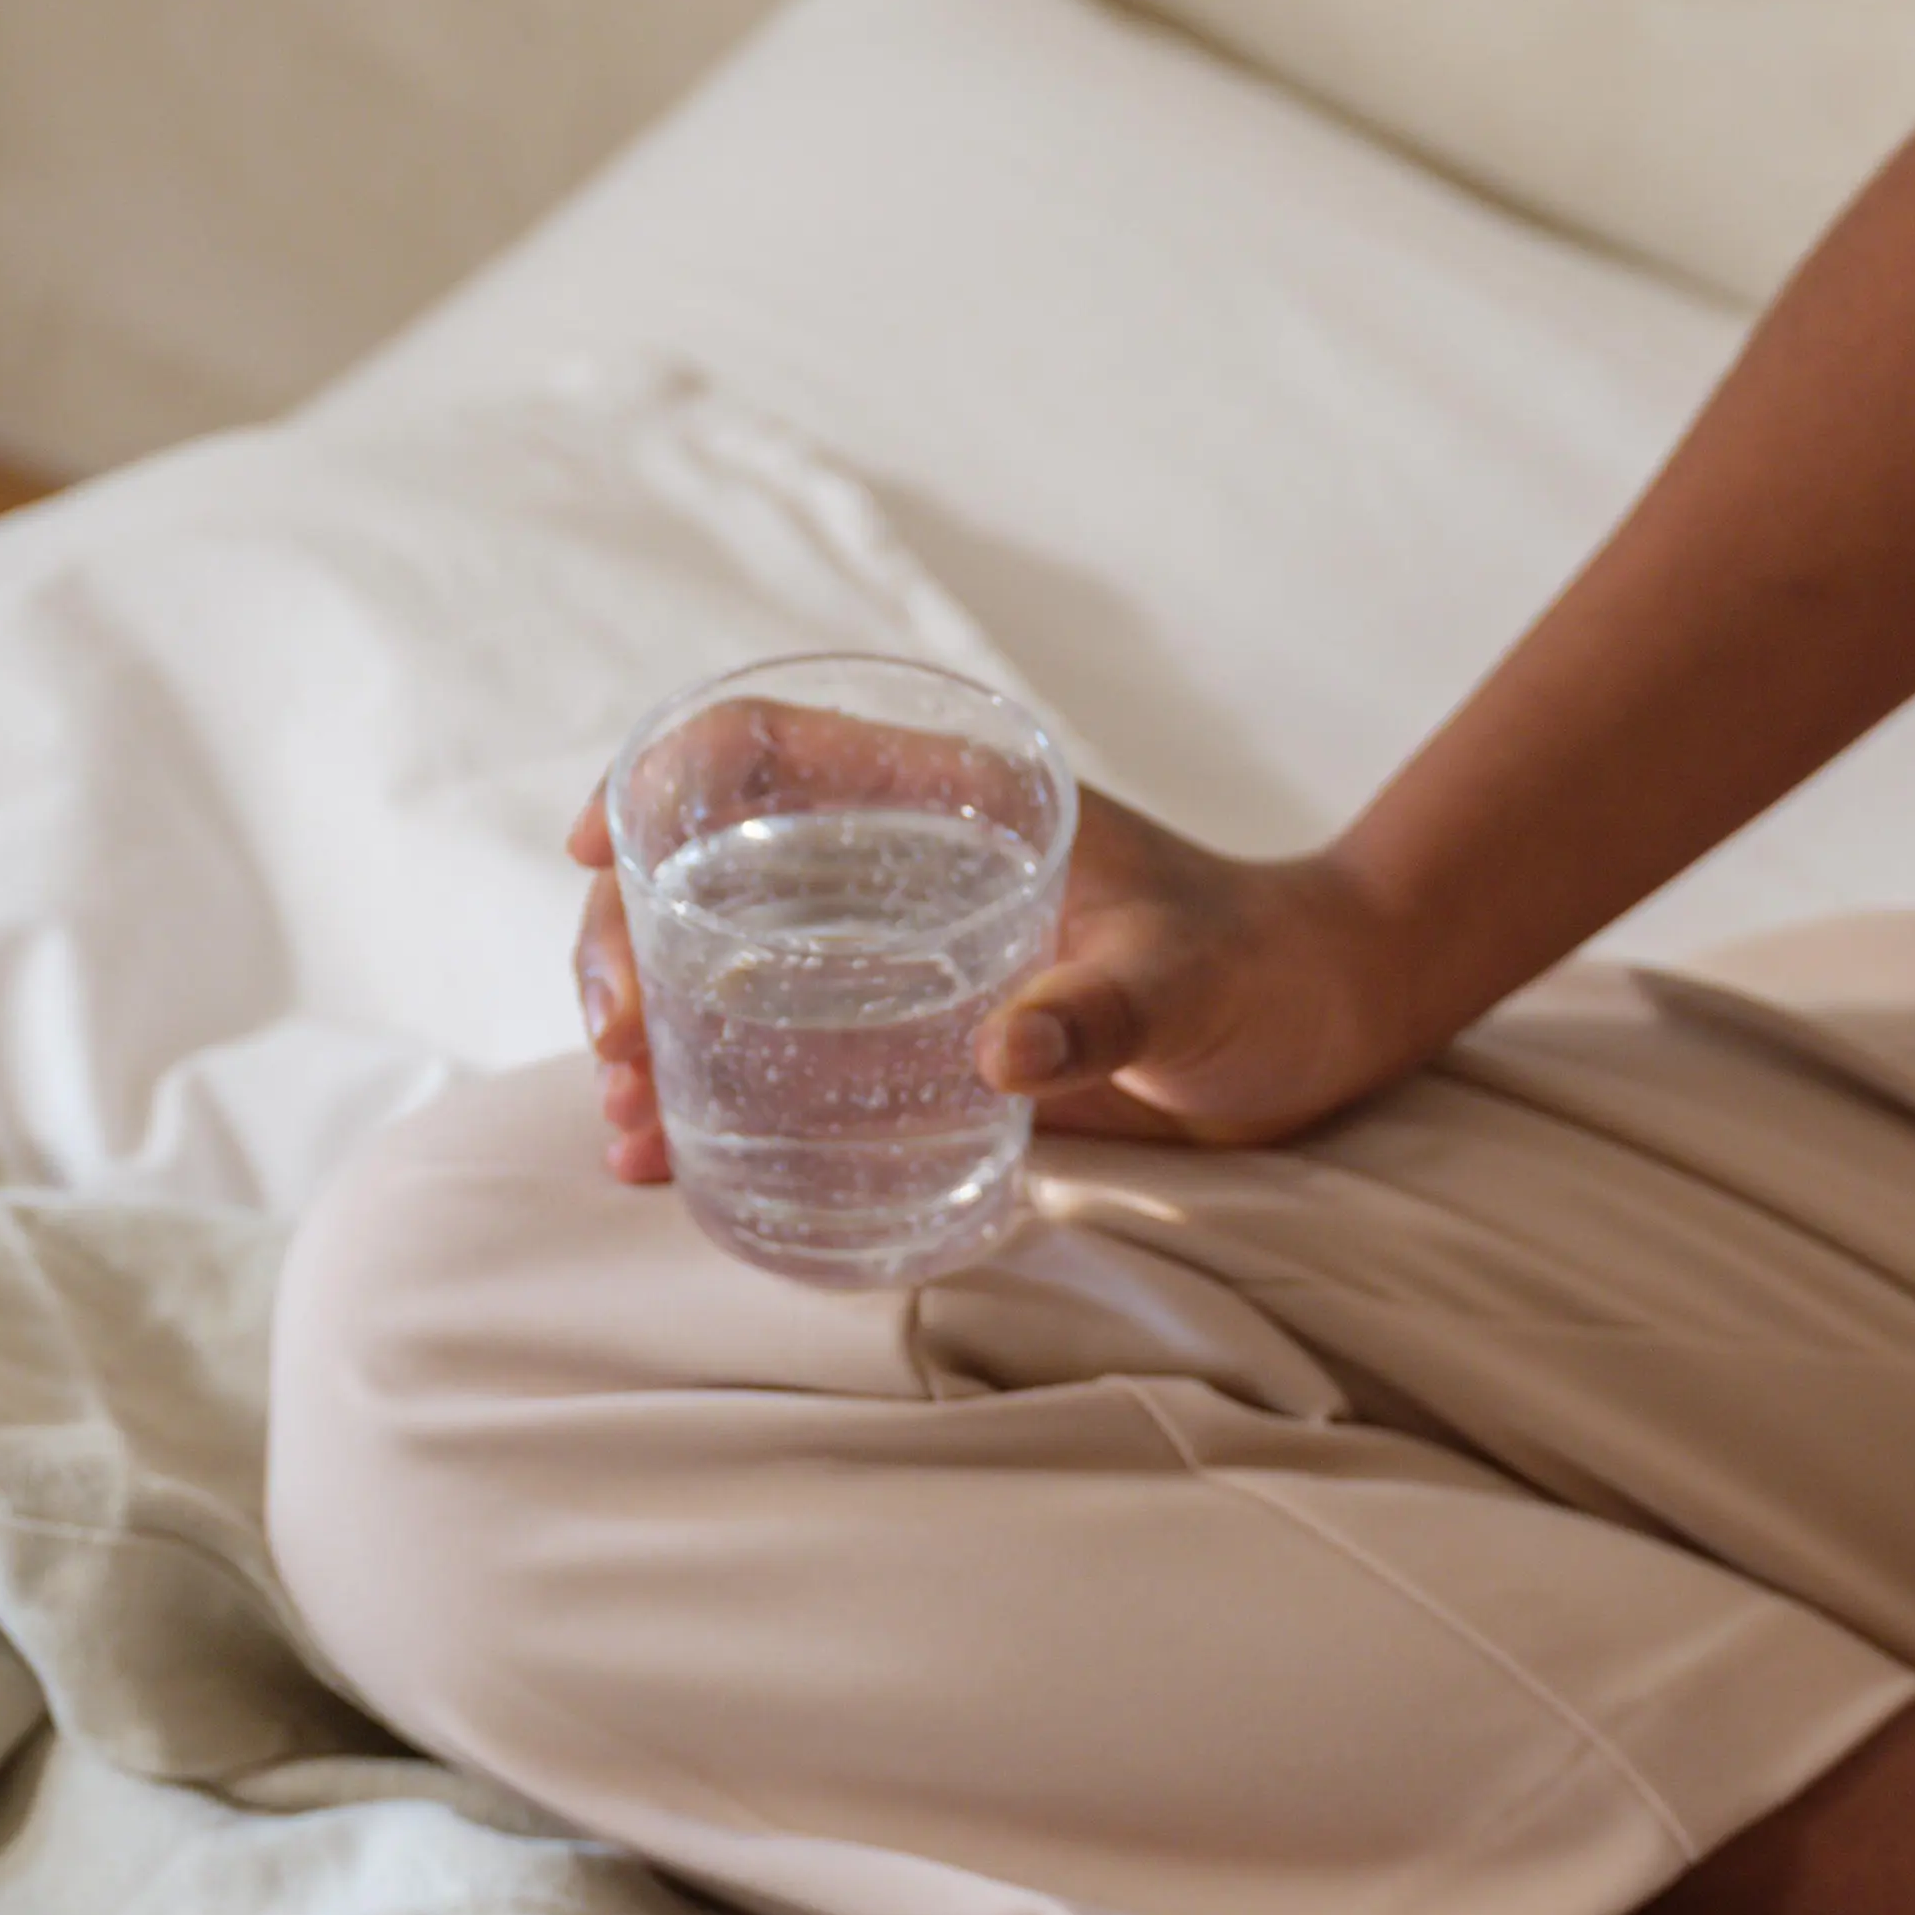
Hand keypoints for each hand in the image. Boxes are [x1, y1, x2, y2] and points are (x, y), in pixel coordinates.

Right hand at [566, 763, 1430, 1188]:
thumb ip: (1105, 1009)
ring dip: (659, 1043)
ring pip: (730, 977)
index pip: (761, 750)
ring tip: (625, 1128)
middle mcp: (899, 870)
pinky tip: (668, 1164)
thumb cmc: (1261, 970)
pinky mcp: (918, 1043)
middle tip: (618, 1044)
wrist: (1319, 1027)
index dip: (655, 782)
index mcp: (949, 799)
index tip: (594, 855)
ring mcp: (898, 960)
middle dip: (632, 948)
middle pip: (709, 875)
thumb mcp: (1189, 981)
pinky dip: (721, 1105)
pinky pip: (789, 1062)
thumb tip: (1004, 1055)